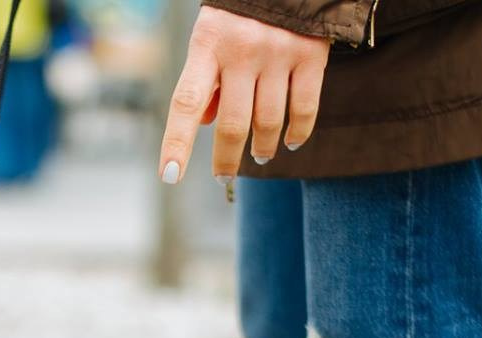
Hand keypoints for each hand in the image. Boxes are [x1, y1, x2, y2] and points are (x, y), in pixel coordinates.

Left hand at [159, 8, 330, 185]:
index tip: (170, 175)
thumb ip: (206, 79)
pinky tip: (290, 142)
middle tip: (224, 177)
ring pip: (268, 122)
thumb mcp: (211, 37)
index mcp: (208, 44)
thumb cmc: (238, 16)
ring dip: (262, 149)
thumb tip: (207, 124)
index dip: (177, 142)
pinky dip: (297, 133)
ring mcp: (278, 52)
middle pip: (233, 124)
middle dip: (226, 160)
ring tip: (259, 156)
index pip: (187, 103)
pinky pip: (304, 109)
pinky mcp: (311, 54)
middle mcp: (242, 49)